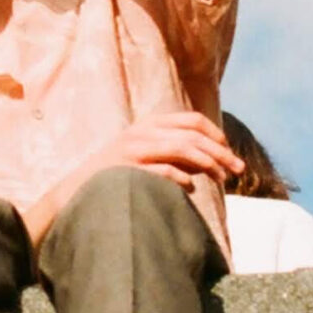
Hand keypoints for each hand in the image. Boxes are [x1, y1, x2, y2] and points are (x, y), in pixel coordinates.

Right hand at [25, 111, 242, 235]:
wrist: (74, 192)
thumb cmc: (116, 178)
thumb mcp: (145, 157)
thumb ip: (174, 155)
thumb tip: (210, 161)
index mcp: (147, 125)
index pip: (191, 120)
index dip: (215, 135)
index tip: (229, 152)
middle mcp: (142, 131)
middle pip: (193, 136)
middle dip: (221, 153)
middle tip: (238, 171)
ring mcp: (133, 149)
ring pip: (184, 149)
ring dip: (209, 165)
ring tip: (221, 180)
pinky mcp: (128, 168)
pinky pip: (166, 170)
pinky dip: (183, 179)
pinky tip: (191, 190)